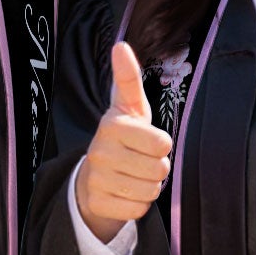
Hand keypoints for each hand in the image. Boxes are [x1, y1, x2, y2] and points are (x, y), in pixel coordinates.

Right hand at [74, 41, 172, 242]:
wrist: (93, 177)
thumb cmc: (122, 137)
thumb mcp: (129, 107)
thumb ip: (128, 78)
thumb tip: (120, 45)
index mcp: (112, 125)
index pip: (162, 143)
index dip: (161, 145)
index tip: (148, 140)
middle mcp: (100, 151)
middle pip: (159, 170)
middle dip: (157, 168)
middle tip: (141, 161)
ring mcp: (96, 179)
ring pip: (150, 191)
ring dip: (149, 186)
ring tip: (134, 175)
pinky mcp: (98, 203)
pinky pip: (138, 209)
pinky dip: (138, 204)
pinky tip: (125, 192)